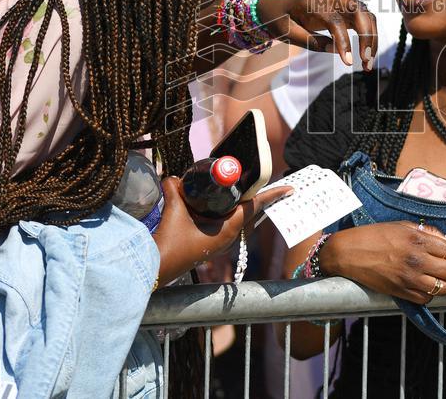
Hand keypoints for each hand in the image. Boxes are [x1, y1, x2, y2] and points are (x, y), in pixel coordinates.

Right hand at [152, 178, 290, 285]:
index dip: (272, 195)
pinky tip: (222, 207)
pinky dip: (232, 215)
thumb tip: (174, 177)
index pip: (254, 207)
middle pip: (253, 215)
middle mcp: (228, 238)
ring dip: (247, 208)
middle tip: (266, 184)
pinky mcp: (212, 247)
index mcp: (227, 230)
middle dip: (261, 200)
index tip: (289, 189)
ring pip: (242, 223)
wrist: (156, 268)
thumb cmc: (169, 243)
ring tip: (248, 192)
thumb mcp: (173, 210)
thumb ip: (174, 189)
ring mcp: (221, 244)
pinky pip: (230, 228)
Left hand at [256, 0, 377, 68]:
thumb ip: (311, 42)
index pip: (335, 20)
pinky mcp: (344, 6)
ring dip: (371, 37)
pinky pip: (362, 17)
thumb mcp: (288, 33)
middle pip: (358, 11)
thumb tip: (336, 51)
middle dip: (367, 36)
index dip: (344, 41)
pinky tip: (366, 52)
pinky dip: (368, 33)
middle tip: (367, 61)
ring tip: (368, 61)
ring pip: (365, 14)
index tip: (348, 62)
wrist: (277, 3)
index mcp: (312, 1)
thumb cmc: (279, 19)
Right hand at [318, 222, 445, 304]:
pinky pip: (426, 299)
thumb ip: (429, 233)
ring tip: (432, 277)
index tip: (445, 253)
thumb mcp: (402, 226)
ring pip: (443, 288)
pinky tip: (419, 285)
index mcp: (418, 240)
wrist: (348, 253)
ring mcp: (409, 278)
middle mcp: (417, 260)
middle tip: (442, 266)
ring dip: (441, 283)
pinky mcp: (401, 292)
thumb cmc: (374, 236)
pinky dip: (427, 294)